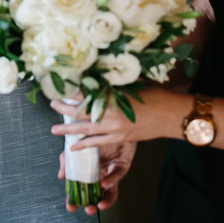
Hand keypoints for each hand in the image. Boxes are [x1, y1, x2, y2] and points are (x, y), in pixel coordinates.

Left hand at [50, 87, 185, 149]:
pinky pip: (97, 143)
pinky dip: (84, 145)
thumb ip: (115, 83)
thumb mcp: (133, 83)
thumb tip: (98, 75)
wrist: (171, 115)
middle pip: (82, 112)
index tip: (60, 86)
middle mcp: (112, 113)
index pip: (87, 93)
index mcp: (114, 96)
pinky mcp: (120, 139)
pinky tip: (72, 147)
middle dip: (65, 109)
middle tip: (52, 104)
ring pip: (86, 130)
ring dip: (68, 129)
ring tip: (53, 130)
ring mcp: (115, 128)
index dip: (72, 91)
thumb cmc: (155, 94)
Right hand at [57, 142, 136, 213]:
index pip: (81, 189)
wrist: (108, 121)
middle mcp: (99, 174)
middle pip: (96, 194)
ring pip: (110, 191)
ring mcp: (111, 171)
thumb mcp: (74, 146)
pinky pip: (116, 175)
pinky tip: (104, 184)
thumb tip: (61, 176)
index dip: (76, 199)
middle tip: (87, 209)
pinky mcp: (121, 165)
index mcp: (87, 171)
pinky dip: (110, 180)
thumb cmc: (92, 134)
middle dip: (91, 205)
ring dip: (104, 200)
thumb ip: (67, 159)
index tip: (71, 207)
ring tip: (97, 205)